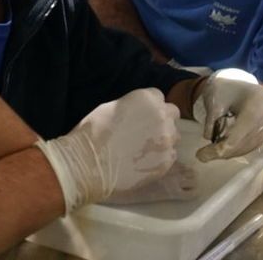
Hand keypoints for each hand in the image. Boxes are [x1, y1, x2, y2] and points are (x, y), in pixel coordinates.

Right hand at [36, 88, 179, 212]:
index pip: (158, 96)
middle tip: (146, 131)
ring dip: (163, 139)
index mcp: (147, 99)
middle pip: (172, 114)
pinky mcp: (166, 163)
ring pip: (174, 136)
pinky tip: (144, 162)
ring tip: (145, 149)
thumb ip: (132, 107)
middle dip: (162, 119)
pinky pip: (170, 156)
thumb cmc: (92, 133)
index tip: (141, 115)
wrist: (88, 165)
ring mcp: (166, 141)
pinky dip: (160, 157)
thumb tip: (138, 112)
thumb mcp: (111, 108)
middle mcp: (162, 117)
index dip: (149, 106)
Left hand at [192, 68, 262, 161]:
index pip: (240, 132)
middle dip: (223, 151)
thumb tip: (208, 140)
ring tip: (209, 152)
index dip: (221, 147)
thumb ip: (212, 119)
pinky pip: (252, 145)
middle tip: (202, 155)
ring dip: (229, 152)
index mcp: (259, 102)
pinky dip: (236, 148)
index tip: (201, 154)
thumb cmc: (226, 87)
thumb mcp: (215, 99)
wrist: (240, 82)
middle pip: (245, 142)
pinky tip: (222, 148)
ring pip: (248, 147)